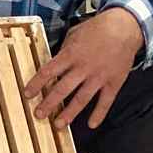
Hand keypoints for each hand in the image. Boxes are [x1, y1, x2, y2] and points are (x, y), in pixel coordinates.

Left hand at [25, 8, 143, 129]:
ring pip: (81, 99)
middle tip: (39, 115)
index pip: (48, 71)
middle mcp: (83, 68)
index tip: (27, 94)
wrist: (125, 27)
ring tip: (58, 125)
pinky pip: (105, 101)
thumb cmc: (98, 28)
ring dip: (69, 113)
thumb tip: (55, 60)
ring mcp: (99, 77)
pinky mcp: (113, 82)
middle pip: (62, 89)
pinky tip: (91, 124)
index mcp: (71, 54)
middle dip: (49, 104)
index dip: (36, 84)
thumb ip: (64, 48)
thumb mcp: (75, 32)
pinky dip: (99, 114)